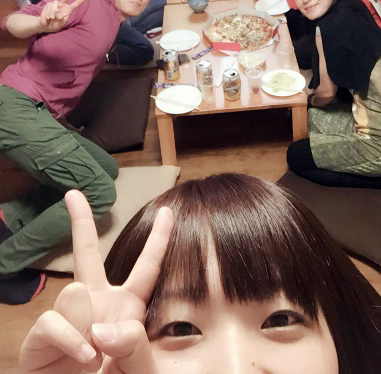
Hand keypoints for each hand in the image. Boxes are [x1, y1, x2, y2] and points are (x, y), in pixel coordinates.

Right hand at [19, 190, 172, 373]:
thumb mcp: (139, 370)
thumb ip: (134, 347)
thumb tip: (102, 327)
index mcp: (127, 308)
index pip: (146, 268)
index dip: (158, 240)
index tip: (168, 211)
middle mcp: (96, 305)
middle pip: (86, 255)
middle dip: (80, 221)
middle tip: (73, 194)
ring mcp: (69, 318)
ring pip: (74, 292)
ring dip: (86, 326)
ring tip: (92, 356)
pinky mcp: (42, 335)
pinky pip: (54, 321)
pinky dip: (70, 340)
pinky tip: (82, 357)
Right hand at [38, 0, 88, 32]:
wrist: (46, 26)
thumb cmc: (55, 25)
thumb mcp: (60, 24)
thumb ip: (60, 18)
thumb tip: (58, 10)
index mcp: (68, 10)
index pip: (76, 4)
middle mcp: (63, 5)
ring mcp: (55, 4)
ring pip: (55, 4)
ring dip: (52, 12)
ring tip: (51, 18)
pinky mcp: (48, 5)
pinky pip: (48, 7)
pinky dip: (47, 13)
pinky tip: (47, 18)